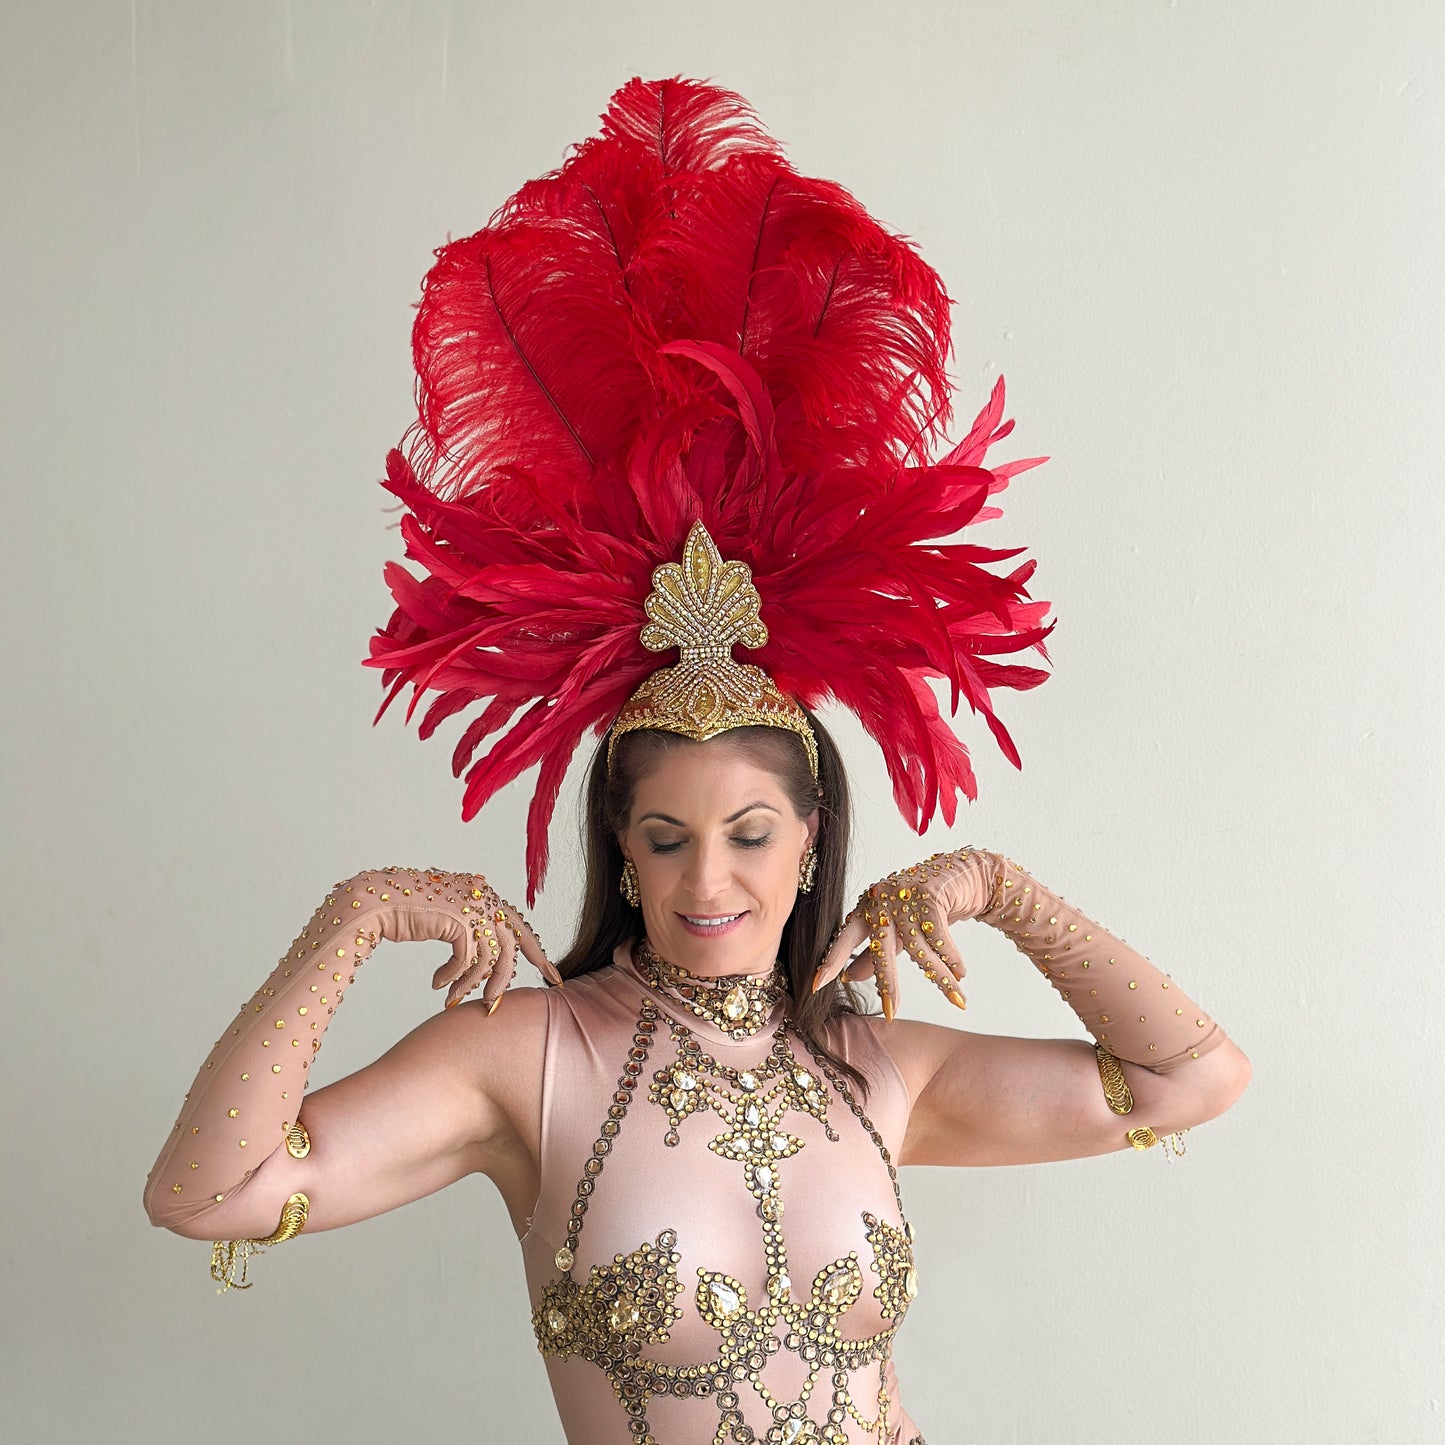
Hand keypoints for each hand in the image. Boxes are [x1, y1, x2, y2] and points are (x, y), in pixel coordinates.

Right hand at [343, 867, 560, 1010]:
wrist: (375, 900)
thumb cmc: (406, 911)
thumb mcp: (449, 919)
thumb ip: (471, 929)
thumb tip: (490, 962)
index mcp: (484, 892)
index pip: (520, 925)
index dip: (537, 954)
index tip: (553, 977)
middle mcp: (484, 895)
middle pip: (512, 945)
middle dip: (505, 979)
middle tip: (495, 1005)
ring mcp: (473, 905)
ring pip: (490, 957)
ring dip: (471, 984)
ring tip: (454, 999)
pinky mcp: (460, 919)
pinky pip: (467, 959)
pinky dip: (453, 977)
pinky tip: (438, 984)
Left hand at [810, 849, 1003, 1018]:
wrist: (959, 873)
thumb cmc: (921, 905)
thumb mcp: (895, 930)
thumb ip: (872, 953)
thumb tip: (849, 978)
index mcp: (865, 909)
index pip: (844, 938)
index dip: (832, 961)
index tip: (817, 985)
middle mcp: (880, 900)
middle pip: (882, 949)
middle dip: (889, 983)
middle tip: (892, 1011)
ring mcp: (904, 895)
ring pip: (919, 948)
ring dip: (940, 977)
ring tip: (957, 999)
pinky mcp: (930, 895)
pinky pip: (939, 938)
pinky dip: (952, 959)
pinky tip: (961, 974)